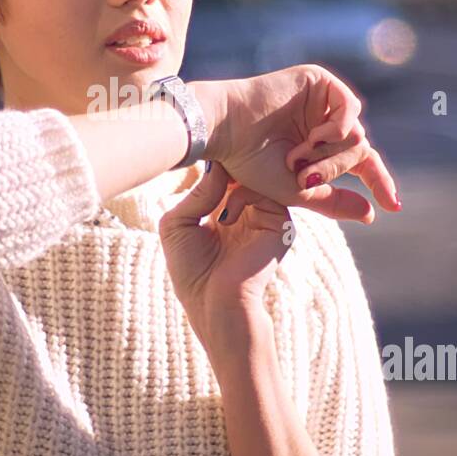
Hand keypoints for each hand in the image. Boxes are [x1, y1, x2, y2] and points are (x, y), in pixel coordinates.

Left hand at [158, 159, 289, 356]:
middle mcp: (246, 212)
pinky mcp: (279, 226)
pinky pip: (265, 193)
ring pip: (253, 178)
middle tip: (210, 163)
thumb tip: (216, 165)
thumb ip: (196, 194)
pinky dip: (241, 198)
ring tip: (212, 203)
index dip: (212, 163)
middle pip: (241, 172)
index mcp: (222, 212)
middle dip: (225, 165)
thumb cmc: (191, 271)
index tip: (199, 151)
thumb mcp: (177, 225)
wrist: (214, 304)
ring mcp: (265, 218)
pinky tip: (224, 219)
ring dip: (229, 183)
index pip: (223, 176)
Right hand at [200, 65, 400, 224]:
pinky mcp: (318, 81)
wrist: (226, 132)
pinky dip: (339, 127)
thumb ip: (333, 201)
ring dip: (331, 153)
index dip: (379, 182)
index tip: (393, 206)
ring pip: (357, 134)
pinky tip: (316, 135)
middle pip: (359, 151)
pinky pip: (350, 107)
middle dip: (337, 169)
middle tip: (304, 174)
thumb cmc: (251, 162)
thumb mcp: (297, 190)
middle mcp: (324, 123)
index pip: (361, 164)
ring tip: (298, 154)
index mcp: (320, 148)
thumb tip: (371, 214)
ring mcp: (322, 101)